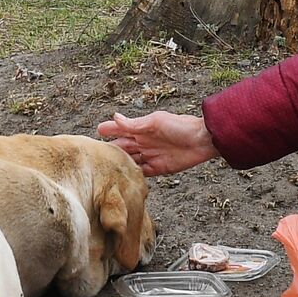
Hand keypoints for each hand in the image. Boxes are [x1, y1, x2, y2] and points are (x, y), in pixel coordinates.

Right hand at [96, 111, 219, 176]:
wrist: (203, 140)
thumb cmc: (181, 126)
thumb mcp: (156, 122)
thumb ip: (135, 124)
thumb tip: (114, 117)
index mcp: (142, 129)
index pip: (120, 130)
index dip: (108, 131)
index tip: (96, 132)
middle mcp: (144, 142)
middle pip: (122, 148)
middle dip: (110, 152)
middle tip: (94, 158)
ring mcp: (151, 156)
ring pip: (130, 161)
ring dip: (120, 165)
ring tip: (104, 171)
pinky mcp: (159, 168)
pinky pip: (142, 173)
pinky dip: (133, 175)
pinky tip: (123, 179)